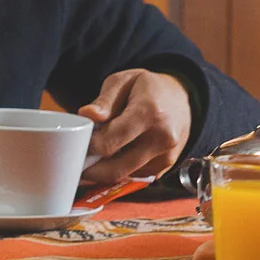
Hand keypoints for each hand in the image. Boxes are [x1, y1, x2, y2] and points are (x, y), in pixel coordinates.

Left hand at [78, 69, 192, 183]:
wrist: (182, 99)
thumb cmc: (149, 88)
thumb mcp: (124, 81)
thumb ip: (104, 100)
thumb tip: (87, 115)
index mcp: (150, 113)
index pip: (110, 143)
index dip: (87, 147)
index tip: (78, 143)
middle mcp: (161, 139)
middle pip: (115, 169)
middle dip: (90, 169)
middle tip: (77, 160)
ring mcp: (165, 157)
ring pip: (123, 177)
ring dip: (102, 173)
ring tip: (92, 157)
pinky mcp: (164, 168)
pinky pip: (132, 177)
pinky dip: (117, 171)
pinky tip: (111, 159)